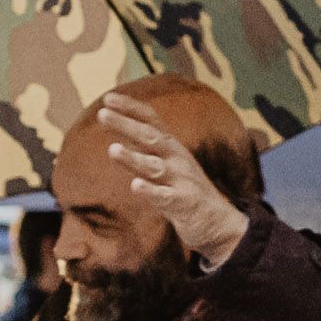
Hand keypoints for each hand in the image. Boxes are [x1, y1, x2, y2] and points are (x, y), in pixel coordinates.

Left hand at [91, 94, 249, 266]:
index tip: (108, 97)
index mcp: (172, 147)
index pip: (151, 120)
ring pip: (154, 167)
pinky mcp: (183, 204)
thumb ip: (146, 146)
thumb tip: (119, 125)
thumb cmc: (185, 190)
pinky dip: (150, 191)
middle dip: (126, 126)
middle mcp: (177, 159)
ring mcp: (181, 181)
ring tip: (113, 150)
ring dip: (134, 158)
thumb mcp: (168, 162)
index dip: (130, 108)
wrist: (219, 223)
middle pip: (150, 138)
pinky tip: (135, 186)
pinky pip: (164, 197)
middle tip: (102, 115)